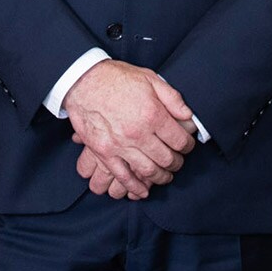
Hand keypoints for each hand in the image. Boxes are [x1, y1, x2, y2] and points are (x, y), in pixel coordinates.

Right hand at [65, 60, 195, 199]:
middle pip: (167, 159)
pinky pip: (123, 176)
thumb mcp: (149, 78)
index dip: (188, 146)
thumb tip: (189, 116)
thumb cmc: (116, 78)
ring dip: (161, 177)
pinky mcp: (105, 153)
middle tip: (178, 162)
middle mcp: (139, 133)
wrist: (82, 81)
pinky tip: (143, 191)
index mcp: (153, 114)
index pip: (180, 141)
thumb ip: (172, 98)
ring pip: (149, 171)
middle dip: (177, 163)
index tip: (187, 146)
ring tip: (165, 175)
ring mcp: (121, 145)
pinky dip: (136, 187)